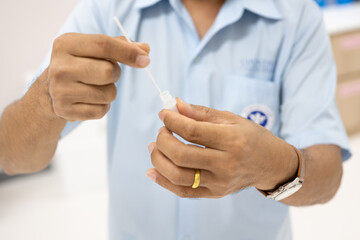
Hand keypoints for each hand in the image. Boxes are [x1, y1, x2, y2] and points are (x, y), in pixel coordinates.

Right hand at [47, 33, 149, 121]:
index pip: (103, 45)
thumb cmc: (80, 63)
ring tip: (96, 86)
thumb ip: (121, 45)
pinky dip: (103, 106)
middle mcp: (59, 67)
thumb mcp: (94, 49)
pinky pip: (101, 111)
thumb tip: (145, 49)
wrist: (52, 88)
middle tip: (105, 74)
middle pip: (108, 72)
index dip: (128, 52)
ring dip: (110, 91)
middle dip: (115, 74)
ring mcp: (60, 90)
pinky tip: (91, 100)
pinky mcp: (65, 110)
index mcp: (66, 44)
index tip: (145, 59)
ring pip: (108, 94)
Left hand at [147, 99, 298, 197]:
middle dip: (163, 140)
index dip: (172, 120)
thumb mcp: (231, 119)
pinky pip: (183, 192)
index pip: (192, 131)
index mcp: (231, 141)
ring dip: (158, 160)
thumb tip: (175, 104)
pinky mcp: (215, 193)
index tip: (163, 113)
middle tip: (161, 131)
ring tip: (154, 147)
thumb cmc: (250, 137)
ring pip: (178, 176)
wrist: (270, 164)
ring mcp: (219, 183)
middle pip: (181, 155)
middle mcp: (225, 164)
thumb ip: (201, 113)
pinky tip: (152, 171)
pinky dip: (163, 182)